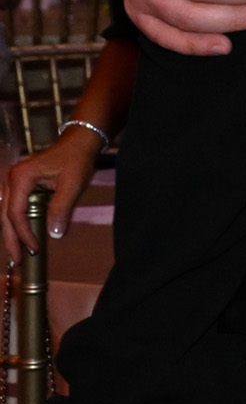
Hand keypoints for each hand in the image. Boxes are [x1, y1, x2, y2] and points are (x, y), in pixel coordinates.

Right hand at [3, 127, 101, 265]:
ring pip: (6, 212)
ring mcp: (13, 181)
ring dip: (11, 233)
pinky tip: (20, 237)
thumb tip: (54, 234)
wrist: (79, 142)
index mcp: (21, 177)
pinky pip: (13, 207)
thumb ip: (62, 208)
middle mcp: (11, 179)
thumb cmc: (77, 159)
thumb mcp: (73, 185)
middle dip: (10, 239)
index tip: (34, 248)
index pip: (16, 212)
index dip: (23, 233)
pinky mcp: (19, 184)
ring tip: (16, 254)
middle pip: (5, 215)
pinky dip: (16, 223)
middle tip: (16, 261)